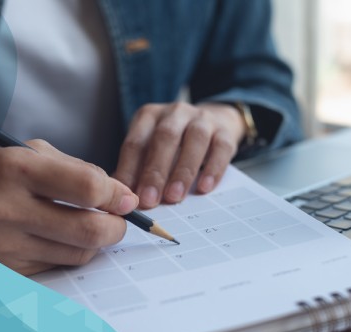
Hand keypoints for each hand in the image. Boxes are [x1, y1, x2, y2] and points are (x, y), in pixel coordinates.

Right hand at [0, 139, 138, 275]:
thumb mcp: (32, 154)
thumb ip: (82, 171)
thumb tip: (126, 200)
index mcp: (12, 169)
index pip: (88, 188)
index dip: (116, 194)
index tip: (125, 198)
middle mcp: (4, 209)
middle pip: (90, 230)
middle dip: (116, 227)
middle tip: (118, 220)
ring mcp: (2, 246)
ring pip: (79, 254)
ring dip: (94, 242)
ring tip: (84, 224)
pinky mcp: (5, 270)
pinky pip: (59, 267)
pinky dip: (68, 253)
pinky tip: (57, 238)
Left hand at [114, 102, 245, 208]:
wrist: (215, 121)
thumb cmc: (175, 142)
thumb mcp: (151, 149)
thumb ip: (138, 169)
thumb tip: (125, 197)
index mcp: (149, 116)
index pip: (136, 143)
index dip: (130, 170)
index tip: (128, 196)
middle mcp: (175, 112)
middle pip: (164, 138)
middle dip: (155, 172)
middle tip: (149, 200)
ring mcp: (203, 118)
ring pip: (194, 140)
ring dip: (183, 171)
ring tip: (174, 197)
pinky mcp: (225, 131)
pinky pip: (221, 148)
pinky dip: (213, 169)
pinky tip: (204, 187)